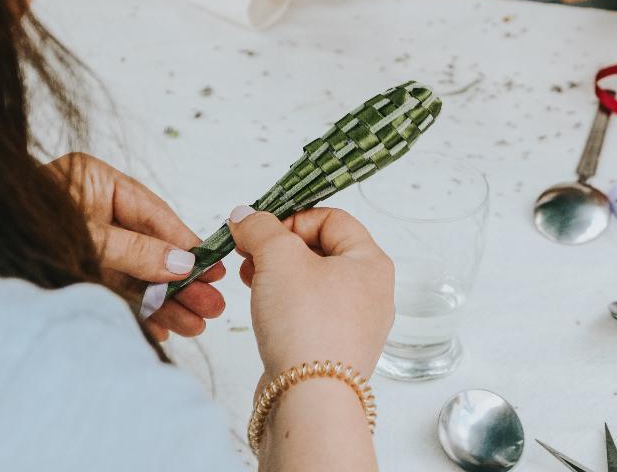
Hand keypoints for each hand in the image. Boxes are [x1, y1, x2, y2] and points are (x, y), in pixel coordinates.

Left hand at [47, 153, 224, 340]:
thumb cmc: (26, 228)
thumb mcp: (89, 236)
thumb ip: (136, 250)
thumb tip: (182, 263)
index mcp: (97, 182)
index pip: (153, 211)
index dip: (183, 239)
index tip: (210, 263)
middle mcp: (97, 212)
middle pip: (152, 246)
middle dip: (183, 278)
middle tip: (212, 302)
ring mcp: (89, 244)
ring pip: (138, 273)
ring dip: (168, 299)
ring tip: (197, 321)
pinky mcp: (80, 271)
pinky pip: (117, 291)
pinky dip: (140, 309)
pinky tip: (165, 326)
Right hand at [228, 207, 393, 380]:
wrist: (309, 401)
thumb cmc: (306, 324)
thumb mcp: (279, 258)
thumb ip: (261, 228)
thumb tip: (246, 215)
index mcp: (371, 262)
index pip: (332, 218)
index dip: (293, 218)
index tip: (262, 230)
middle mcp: (370, 291)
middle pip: (322, 250)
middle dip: (280, 247)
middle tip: (250, 252)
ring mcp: (354, 323)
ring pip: (312, 282)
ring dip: (278, 273)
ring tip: (249, 277)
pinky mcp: (333, 349)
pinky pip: (309, 312)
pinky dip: (284, 303)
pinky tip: (261, 307)